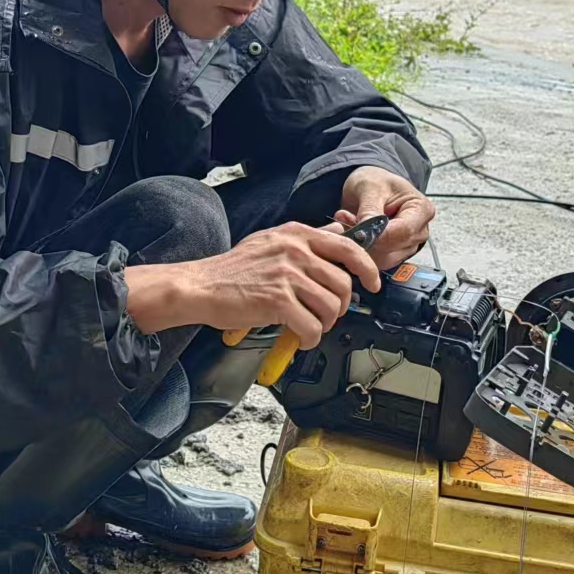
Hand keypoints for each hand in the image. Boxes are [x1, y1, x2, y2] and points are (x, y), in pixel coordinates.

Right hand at [126, 222, 380, 347]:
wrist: (201, 286)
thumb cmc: (232, 269)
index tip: (372, 283)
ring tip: (311, 326)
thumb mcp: (271, 241)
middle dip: (341, 306)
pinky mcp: (278, 300)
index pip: (348, 247)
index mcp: (297, 234)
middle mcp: (295, 250)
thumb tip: (336, 236)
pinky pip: (312, 326)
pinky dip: (310, 338)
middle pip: (343, 283)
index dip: (367, 268)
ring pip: (331, 307)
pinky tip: (300, 337)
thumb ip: (304, 241)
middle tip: (328, 314)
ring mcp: (288, 274)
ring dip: (325, 324)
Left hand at [336, 166, 434, 271]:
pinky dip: (360, 250)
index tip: (357, 231)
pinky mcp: (394, 255)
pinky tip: (351, 231)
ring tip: (346, 220)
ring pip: (383, 259)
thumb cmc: (376, 182)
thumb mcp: (370, 187)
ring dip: (360, 244)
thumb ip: (369, 209)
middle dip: (366, 238)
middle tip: (343, 218)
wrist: (372, 187)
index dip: (380, 235)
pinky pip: (376, 261)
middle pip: (394, 248)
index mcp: (421, 209)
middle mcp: (420, 231)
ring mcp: (408, 245)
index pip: (404, 231)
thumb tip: (366, 231)